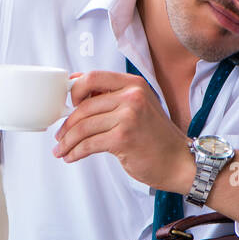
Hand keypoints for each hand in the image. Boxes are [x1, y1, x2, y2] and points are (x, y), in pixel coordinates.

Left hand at [51, 70, 194, 192]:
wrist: (178, 162)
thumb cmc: (156, 137)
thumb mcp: (138, 106)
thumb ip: (112, 95)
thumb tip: (77, 85)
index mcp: (133, 84)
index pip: (91, 78)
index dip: (74, 91)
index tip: (68, 107)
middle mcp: (131, 96)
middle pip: (83, 106)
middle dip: (66, 125)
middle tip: (59, 136)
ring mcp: (128, 116)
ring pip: (83, 127)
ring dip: (67, 141)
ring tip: (61, 150)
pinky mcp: (123, 138)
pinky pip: (88, 144)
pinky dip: (75, 152)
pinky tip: (71, 157)